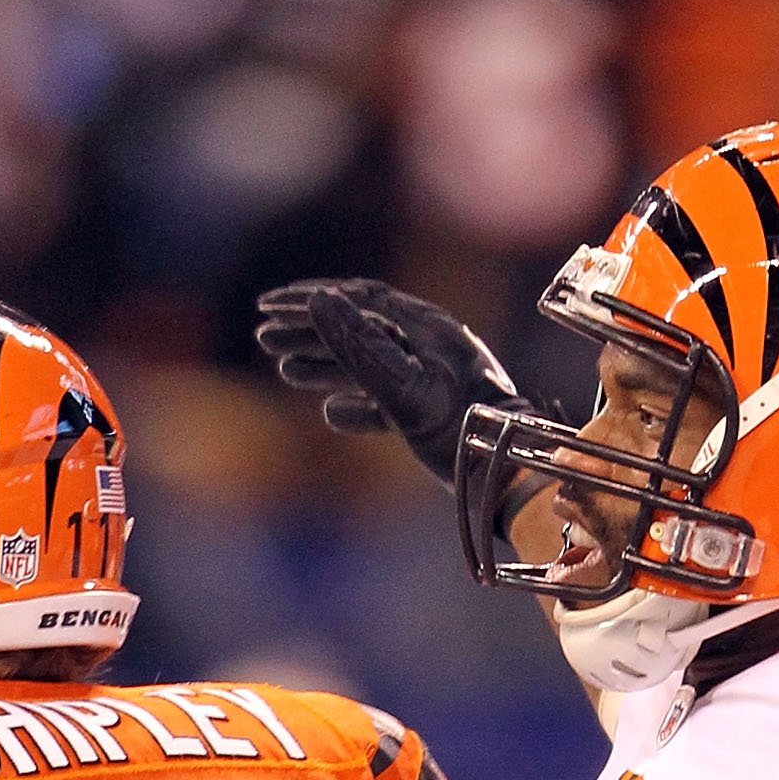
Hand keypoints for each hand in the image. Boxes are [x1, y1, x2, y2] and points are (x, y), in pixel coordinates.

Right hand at [255, 279, 520, 486]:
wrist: (513, 480)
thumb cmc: (465, 435)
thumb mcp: (405, 390)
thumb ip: (360, 347)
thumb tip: (321, 300)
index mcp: (426, 328)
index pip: (356, 299)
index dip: (307, 301)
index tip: (267, 307)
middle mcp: (432, 344)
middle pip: (359, 326)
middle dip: (310, 332)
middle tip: (264, 339)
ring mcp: (436, 378)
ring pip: (370, 363)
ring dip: (326, 365)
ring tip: (285, 372)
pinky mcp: (438, 413)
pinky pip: (390, 399)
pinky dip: (356, 403)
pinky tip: (331, 414)